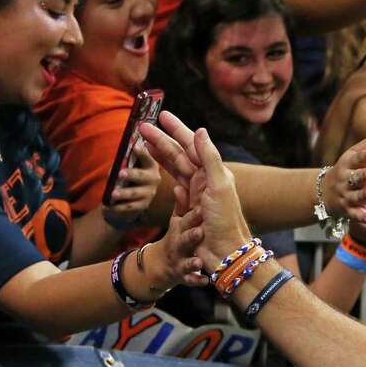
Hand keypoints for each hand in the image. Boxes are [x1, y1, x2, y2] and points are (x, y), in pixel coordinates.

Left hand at [102, 141, 159, 226]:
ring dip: (124, 193)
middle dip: (132, 174)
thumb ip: (123, 163)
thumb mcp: (125, 167)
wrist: (129, 198)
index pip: (147, 157)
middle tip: (121, 173)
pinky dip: (120, 206)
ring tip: (113, 193)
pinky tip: (112, 206)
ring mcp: (149, 193)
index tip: (135, 147)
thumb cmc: (127, 177)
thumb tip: (118, 164)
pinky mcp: (143, 205)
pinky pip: (131, 206)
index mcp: (150, 165)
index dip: (142, 152)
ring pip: (135, 192)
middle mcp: (153, 178)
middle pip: (142, 176)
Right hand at [140, 112, 252, 263]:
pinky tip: (157, 169)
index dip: (175, 129)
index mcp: (211, 171)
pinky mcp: (188, 207)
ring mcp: (196, 193)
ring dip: (159, 153)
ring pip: (174, 166)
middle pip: (178, 153)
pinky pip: (174, 184)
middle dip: (160, 139)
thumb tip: (200, 130)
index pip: (190, 143)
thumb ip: (209, 157)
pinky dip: (165, 174)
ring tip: (143, 143)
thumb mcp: (219, 185)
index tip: (161, 115)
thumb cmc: (225, 219)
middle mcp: (203, 179)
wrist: (224, 251)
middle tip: (141, 127)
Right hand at [155, 203, 207, 288]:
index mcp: (181, 228)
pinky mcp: (184, 276)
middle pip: (185, 239)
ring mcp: (182, 260)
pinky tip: (204, 281)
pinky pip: (190, 279)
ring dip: (192, 262)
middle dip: (191, 237)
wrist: (163, 265)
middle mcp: (180, 244)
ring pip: (187, 261)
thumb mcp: (176, 221)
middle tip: (199, 232)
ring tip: (198, 261)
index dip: (194, 216)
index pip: (188, 220)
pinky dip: (196, 280)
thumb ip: (181, 204)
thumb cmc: (177, 237)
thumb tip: (179, 185)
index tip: (202, 209)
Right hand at [324, 127, 365, 224]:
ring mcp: (345, 196)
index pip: (356, 159)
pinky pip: (354, 214)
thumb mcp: (355, 154)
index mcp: (347, 164)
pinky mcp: (348, 210)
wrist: (324, 193)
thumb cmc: (346, 170)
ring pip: (355, 197)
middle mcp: (345, 180)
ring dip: (363, 195)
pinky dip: (361, 217)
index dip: (364, 157)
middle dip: (362, 176)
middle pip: (354, 178)